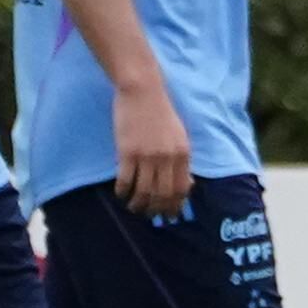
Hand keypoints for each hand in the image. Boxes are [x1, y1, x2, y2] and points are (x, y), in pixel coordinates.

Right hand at [113, 83, 194, 221]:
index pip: (181, 189)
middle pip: (162, 194)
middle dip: (156, 209)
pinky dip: (122, 191)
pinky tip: (121, 194)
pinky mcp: (127, 152)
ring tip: (134, 208)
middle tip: (149, 215)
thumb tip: (187, 183)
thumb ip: (182, 159)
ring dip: (138, 204)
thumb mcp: (180, 136)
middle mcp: (167, 158)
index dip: (175, 205)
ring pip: (143, 191)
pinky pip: (125, 180)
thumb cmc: (161, 113)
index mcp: (183, 154)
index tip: (169, 214)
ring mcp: (147, 156)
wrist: (143, 92)